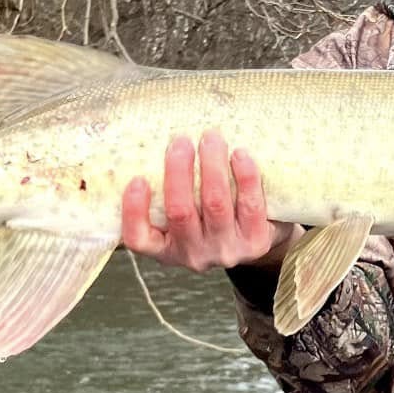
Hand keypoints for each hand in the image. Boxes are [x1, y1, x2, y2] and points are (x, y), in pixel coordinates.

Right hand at [120, 130, 299, 272]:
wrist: (259, 234)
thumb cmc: (209, 214)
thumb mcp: (184, 209)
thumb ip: (166, 187)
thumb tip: (148, 137)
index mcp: (165, 248)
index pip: (138, 239)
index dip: (134, 211)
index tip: (137, 179)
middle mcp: (192, 254)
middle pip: (180, 212)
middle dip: (179, 171)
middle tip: (181, 141)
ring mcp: (225, 251)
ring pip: (215, 204)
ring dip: (212, 166)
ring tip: (212, 138)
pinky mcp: (255, 243)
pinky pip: (249, 205)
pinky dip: (245, 176)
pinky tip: (240, 155)